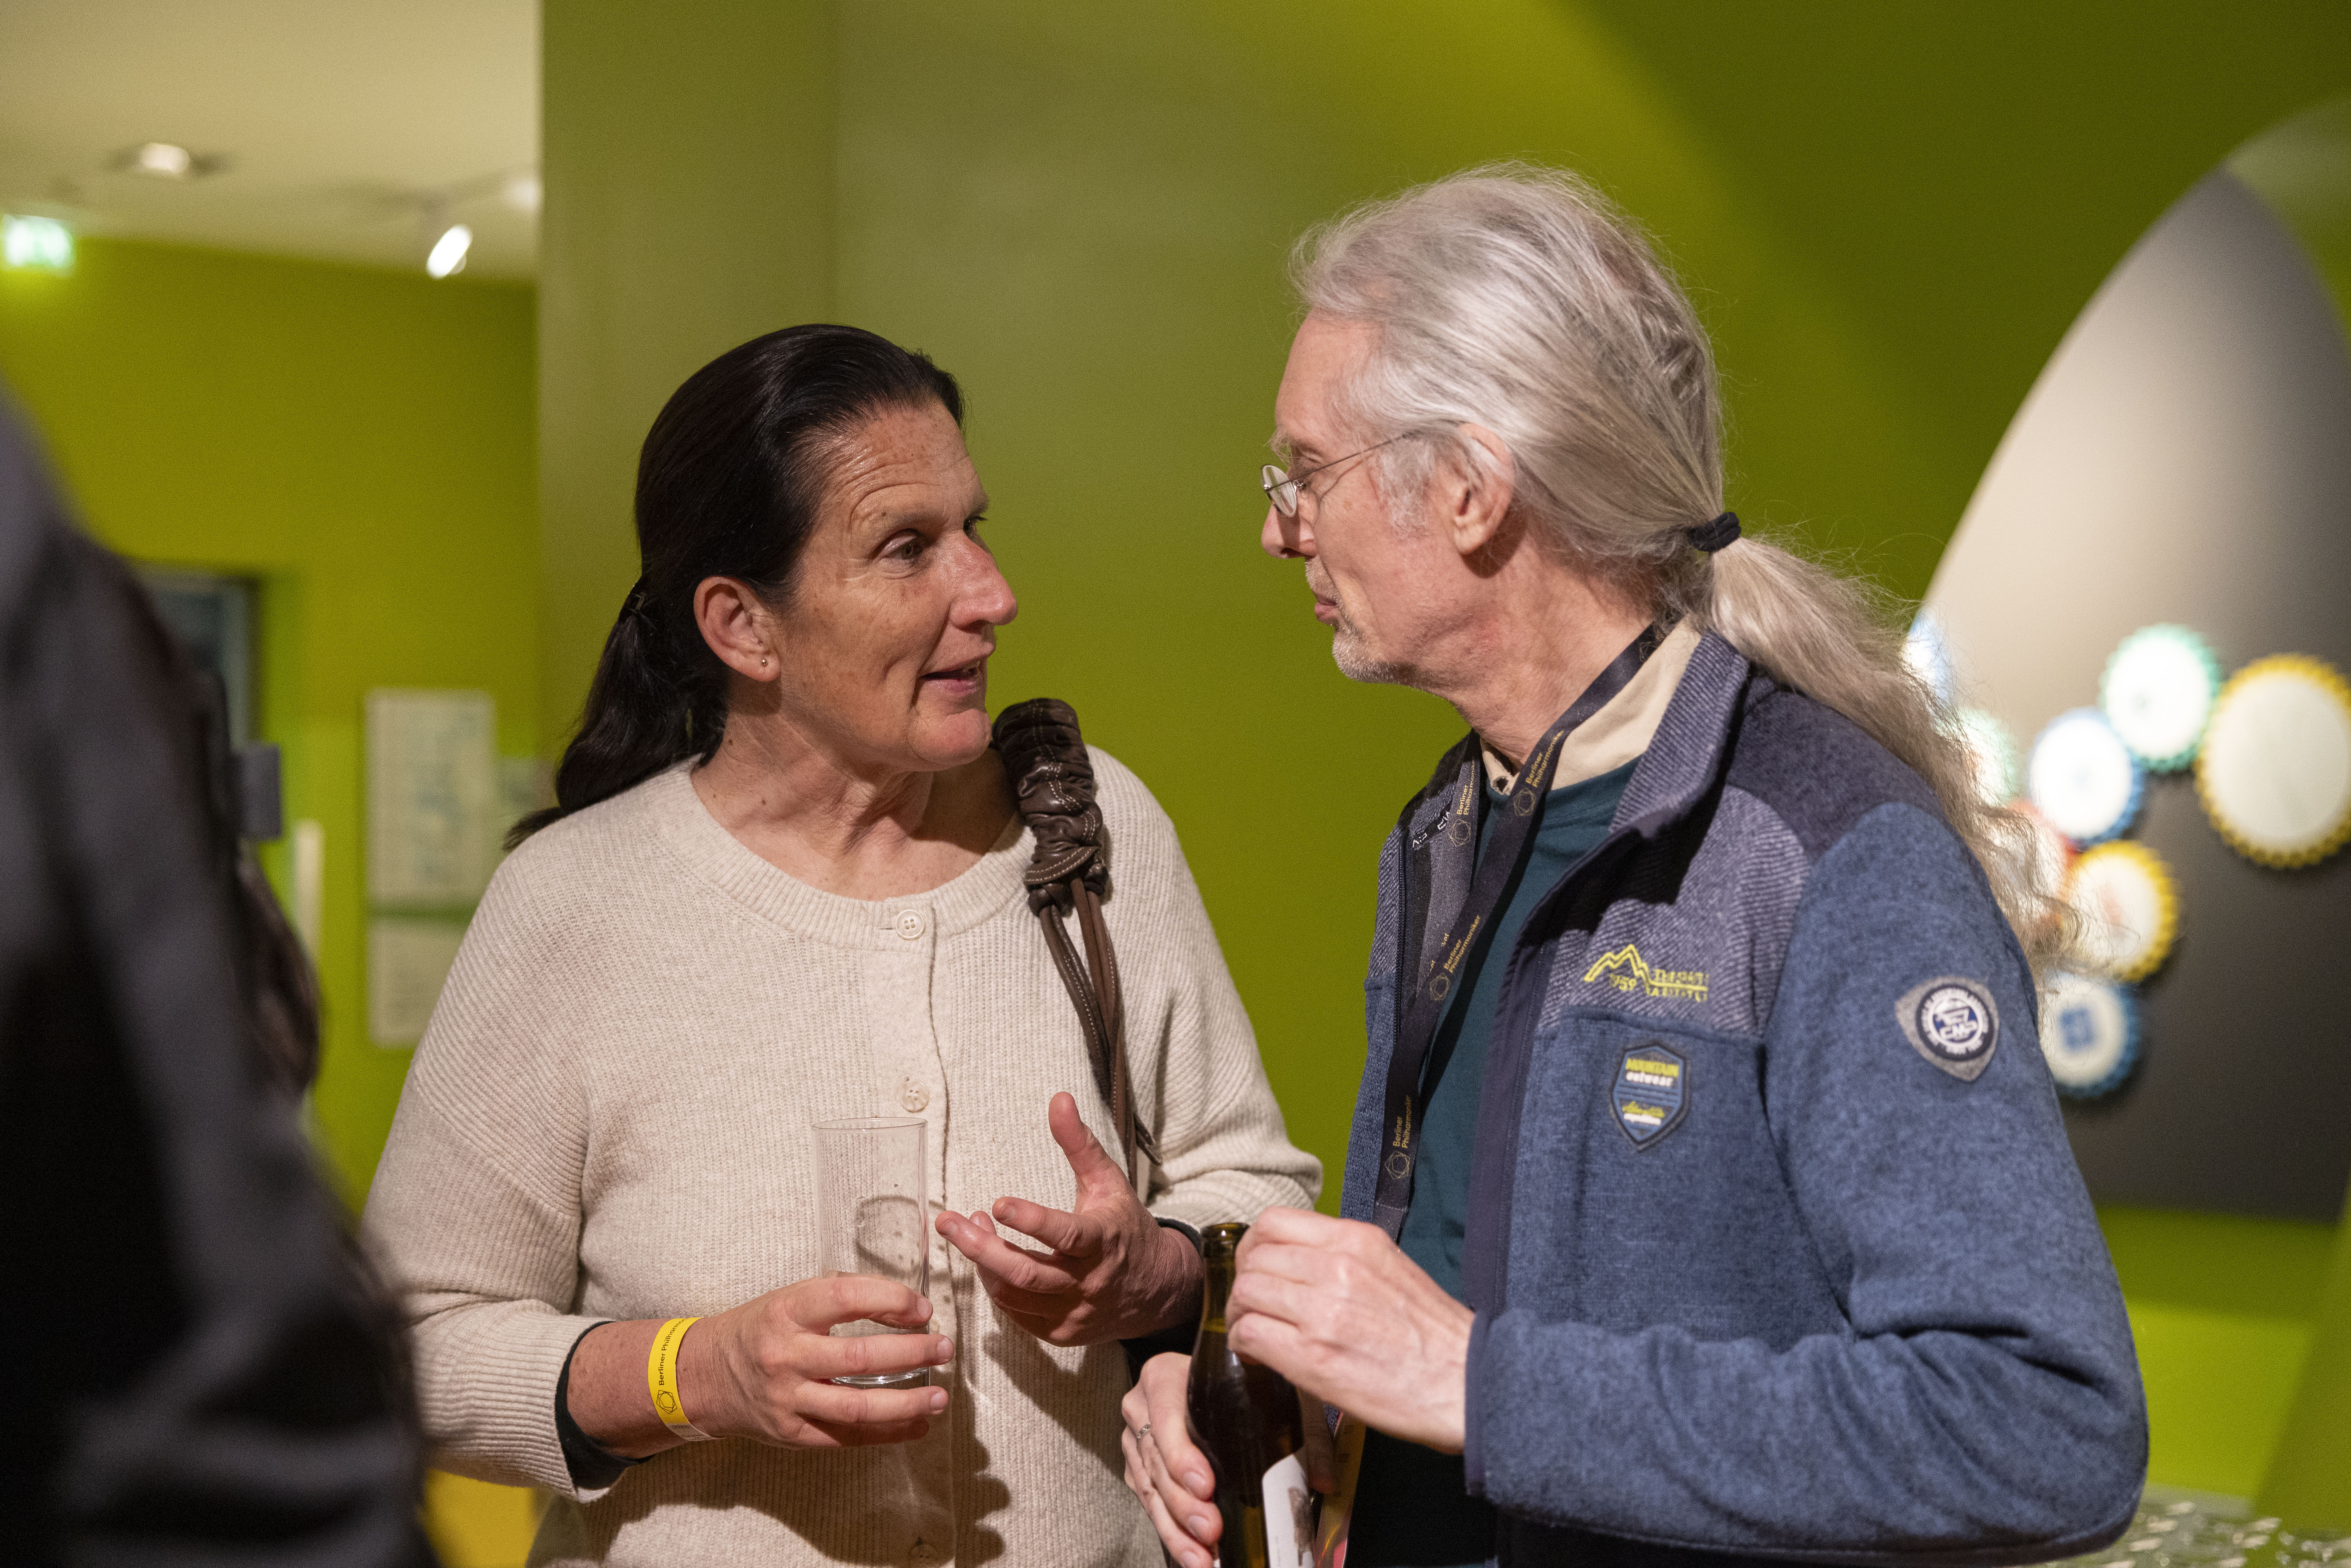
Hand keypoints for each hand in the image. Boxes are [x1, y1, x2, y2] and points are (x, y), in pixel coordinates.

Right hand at [685, 1275, 954, 1446]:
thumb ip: (840, 1295)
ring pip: (856, 1406)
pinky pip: (845, 1437)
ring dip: (905, 1403)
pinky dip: (886, 1433)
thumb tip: (903, 1303)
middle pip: (859, 1357)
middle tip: (944, 1348)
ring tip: (939, 1397)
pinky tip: (916, 1426)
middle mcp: (786, 1355)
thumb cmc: (760, 1329)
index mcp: (787, 1311)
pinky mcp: (790, 1433)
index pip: (846, 1298)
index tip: (922, 1308)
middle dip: (911, 1354)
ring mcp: (787, 1399)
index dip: (891, 1300)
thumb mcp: (790, 1298)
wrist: (706, 1375)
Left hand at [935, 1091, 1200, 1344]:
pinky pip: (1016, 1314)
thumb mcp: (1108, 1182)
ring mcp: (1073, 1313)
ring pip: (1015, 1295)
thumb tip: (1059, 1099)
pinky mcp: (1060, 1333)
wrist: (1155, 1289)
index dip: (1032, 1221)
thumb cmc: (1125, 1228)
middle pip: (1026, 1273)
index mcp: (1102, 1242)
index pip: (1066, 1235)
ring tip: (968, 1230)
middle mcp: (1088, 1283)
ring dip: (984, 1264)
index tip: (998, 1204)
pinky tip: (988, 1260)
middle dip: (981, 1249)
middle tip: (949, 1223)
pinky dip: (996, 1288)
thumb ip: (1080, 1144)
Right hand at [1120, 1351, 1339, 1567]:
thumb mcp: (1272, 1392)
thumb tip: (1324, 1480)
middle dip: (1184, 1503)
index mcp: (1164, 1377)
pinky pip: (1149, 1504)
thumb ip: (1302, 1432)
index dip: (1182, 1454)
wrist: (1203, 1380)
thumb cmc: (1237, 1383)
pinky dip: (1171, 1531)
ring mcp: (1135, 1440)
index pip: (1167, 1417)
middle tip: (1210, 1529)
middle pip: (1157, 1462)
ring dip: (1176, 1528)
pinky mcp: (1138, 1468)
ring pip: (1150, 1490)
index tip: (1204, 1484)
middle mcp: (1141, 1408)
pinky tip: (1192, 1553)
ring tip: (1201, 1556)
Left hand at [1230, 1207, 1472, 1451]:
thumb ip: (1344, 1259)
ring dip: (1241, 1313)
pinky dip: (1245, 1344)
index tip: (1258, 1268)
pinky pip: (1250, 1334)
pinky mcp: (1313, 1356)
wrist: (1466, 1383)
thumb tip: (1300, 1265)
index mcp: (1355, 1241)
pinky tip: (1259, 1355)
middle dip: (1243, 1282)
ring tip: (1255, 1331)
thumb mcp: (1391, 1269)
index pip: (1273, 1222)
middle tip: (1252, 1307)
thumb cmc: (1433, 1336)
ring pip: (1245, 1292)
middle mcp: (1336, 1267)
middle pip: (1254, 1257)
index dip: (1254, 1247)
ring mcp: (1322, 1311)